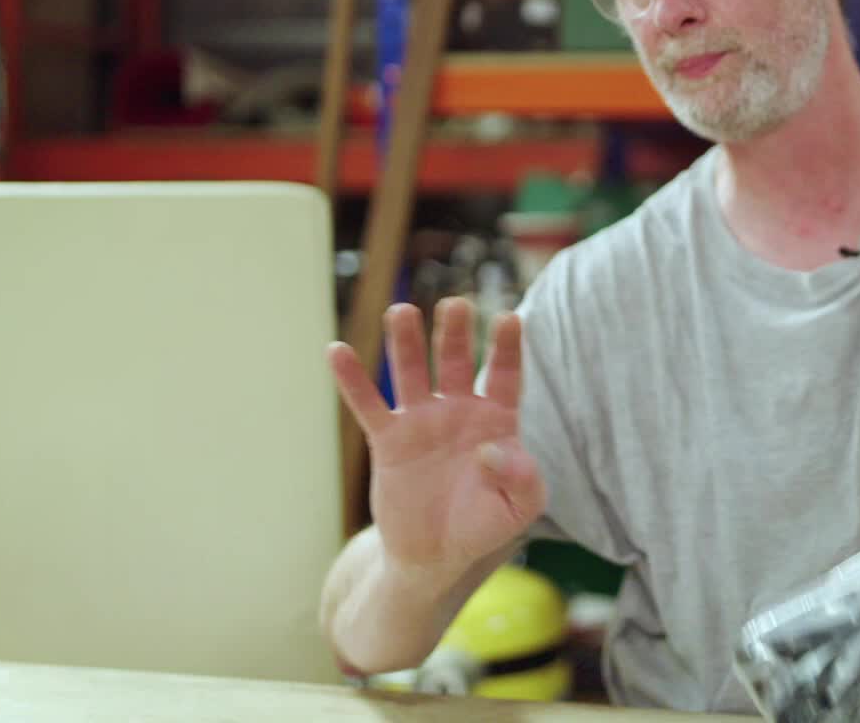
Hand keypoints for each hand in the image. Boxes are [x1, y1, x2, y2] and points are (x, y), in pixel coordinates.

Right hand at [329, 298, 546, 581]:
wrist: (434, 555)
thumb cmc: (482, 525)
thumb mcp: (518, 509)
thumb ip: (522, 479)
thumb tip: (492, 450)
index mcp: (496, 420)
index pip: (505, 375)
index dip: (507, 347)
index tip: (509, 317)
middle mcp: (459, 410)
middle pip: (457, 361)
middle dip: (455, 333)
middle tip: (455, 304)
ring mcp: (422, 421)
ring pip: (412, 373)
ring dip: (406, 342)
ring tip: (401, 312)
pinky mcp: (388, 439)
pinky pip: (368, 405)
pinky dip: (353, 379)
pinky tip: (337, 351)